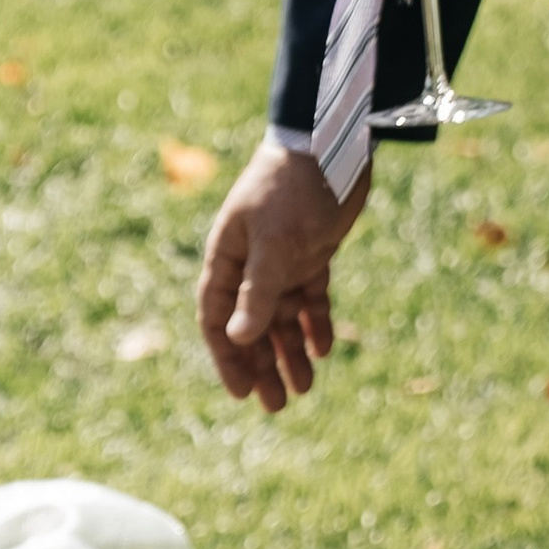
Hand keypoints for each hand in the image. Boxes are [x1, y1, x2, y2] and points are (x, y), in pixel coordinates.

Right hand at [197, 135, 367, 412]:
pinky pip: (309, 298)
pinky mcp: (312, 252)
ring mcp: (282, 259)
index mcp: (228, 257)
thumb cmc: (292, 189)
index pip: (216, 318)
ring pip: (282, 317)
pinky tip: (324, 349)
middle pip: (251, 326)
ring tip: (305, 388)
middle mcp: (250, 263)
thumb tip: (237, 339)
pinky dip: (315, 323)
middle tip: (278, 405)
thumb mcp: (275, 244)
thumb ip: (258, 292)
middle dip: (262, 365)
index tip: (242, 393)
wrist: (332, 144)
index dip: (228, 358)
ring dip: (290, 352)